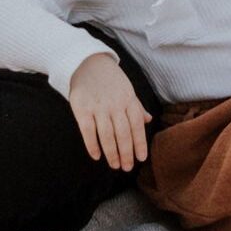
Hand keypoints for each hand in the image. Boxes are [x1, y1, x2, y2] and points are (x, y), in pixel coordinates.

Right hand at [67, 53, 149, 170]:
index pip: (137, 126)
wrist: (86, 62)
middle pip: (123, 134)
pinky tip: (96, 156)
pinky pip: (88, 131)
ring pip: (107, 135)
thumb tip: (149, 120)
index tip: (141, 159)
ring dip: (112, 153)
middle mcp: (115, 104)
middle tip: (127, 168)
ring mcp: (98, 107)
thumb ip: (137, 106)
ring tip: (115, 165)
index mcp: (128, 99)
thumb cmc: (110, 78)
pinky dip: (92, 145)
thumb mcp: (127, 89)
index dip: (140, 143)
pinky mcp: (82, 109)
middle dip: (126, 153)